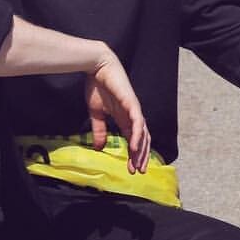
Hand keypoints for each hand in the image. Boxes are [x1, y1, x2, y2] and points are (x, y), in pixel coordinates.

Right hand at [84, 45, 150, 172]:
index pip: (134, 140)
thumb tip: (100, 147)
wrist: (97, 67)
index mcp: (125, 118)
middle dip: (142, 156)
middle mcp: (133, 115)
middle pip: (143, 139)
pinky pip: (138, 122)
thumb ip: (100, 130)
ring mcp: (134, 109)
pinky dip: (137, 135)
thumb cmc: (98, 86)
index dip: (134, 155)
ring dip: (141, 150)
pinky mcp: (132, 103)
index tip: (131, 169)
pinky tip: (135, 147)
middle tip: (139, 172)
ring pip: (143, 133)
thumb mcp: (96, 113)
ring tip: (138, 164)